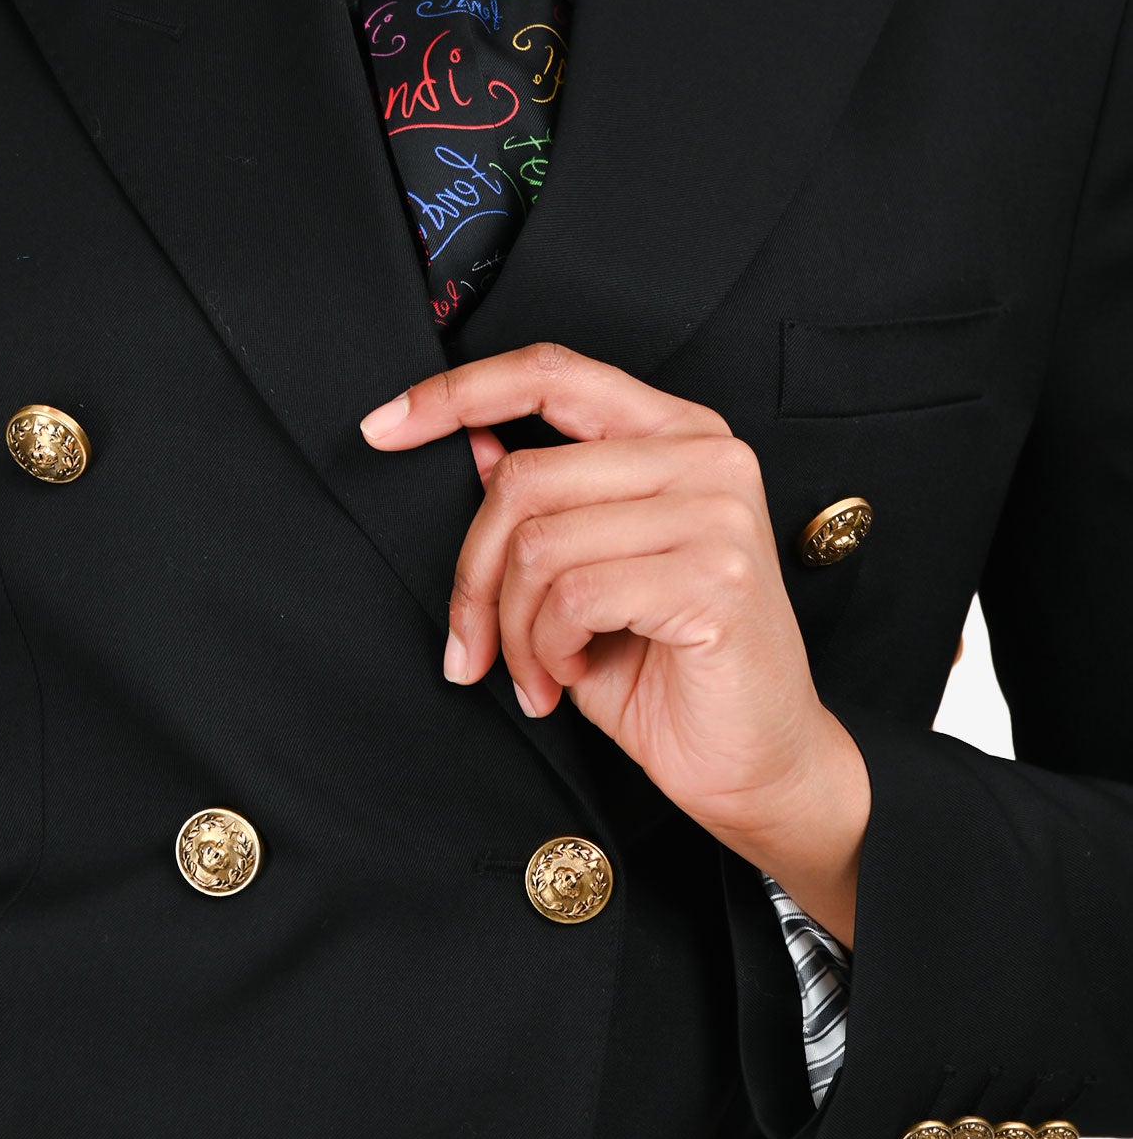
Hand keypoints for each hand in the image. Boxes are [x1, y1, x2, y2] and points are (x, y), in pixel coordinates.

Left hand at [359, 341, 868, 941]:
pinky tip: (571, 675)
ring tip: (536, 673)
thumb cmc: (670, 673)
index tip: (381, 426)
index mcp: (678, 436)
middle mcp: (707, 457)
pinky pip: (574, 595)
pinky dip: (548, 649)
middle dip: (473, 577)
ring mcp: (718, 513)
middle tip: (473, 647)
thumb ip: (543, 505)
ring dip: (512, 628)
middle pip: (523, 478)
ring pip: (539, 543)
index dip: (457, 393)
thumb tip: (474, 443)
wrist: (757, 766)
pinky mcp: (715, 578)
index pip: (553, 372)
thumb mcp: (584, 576)